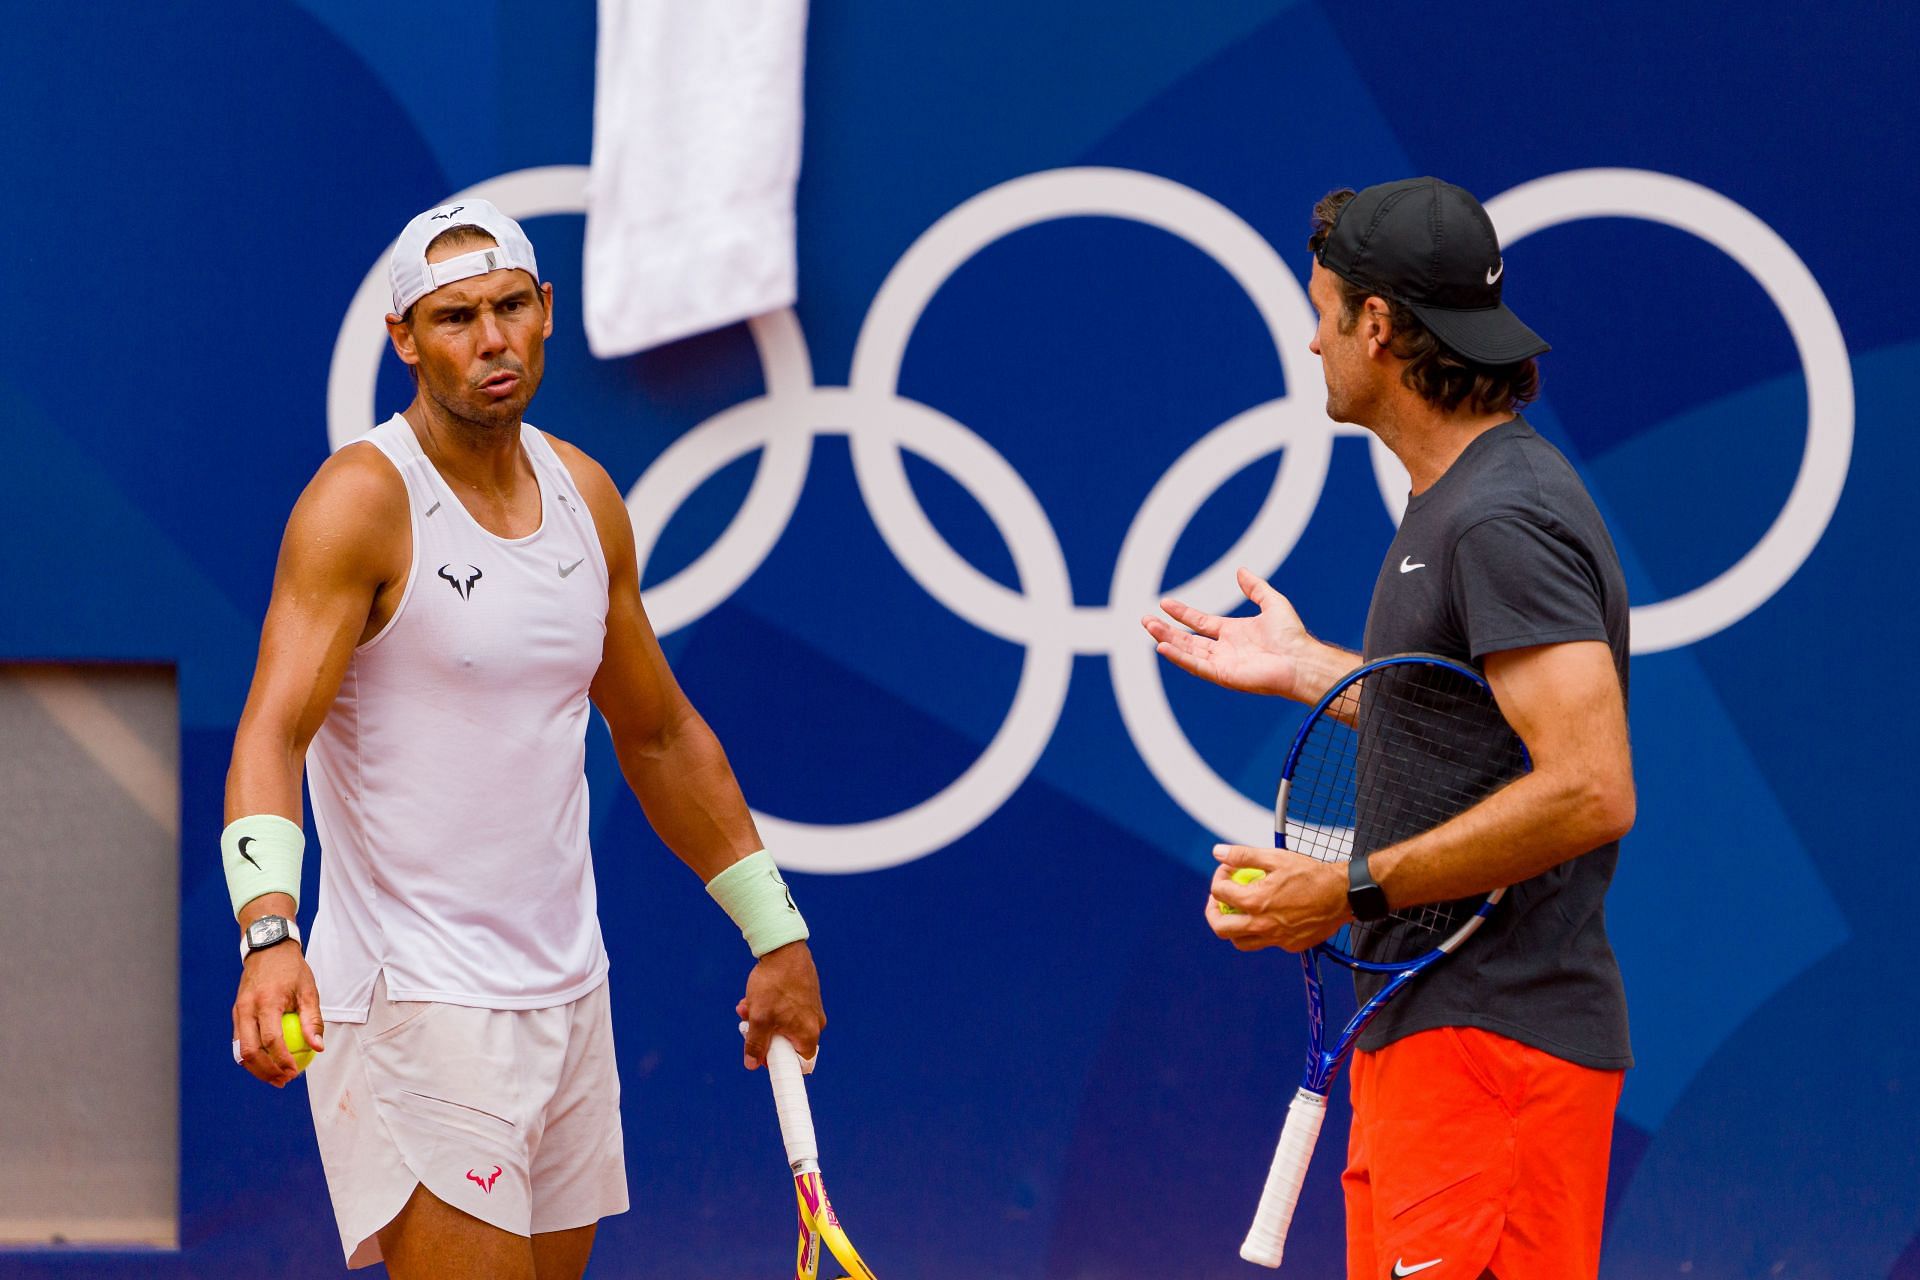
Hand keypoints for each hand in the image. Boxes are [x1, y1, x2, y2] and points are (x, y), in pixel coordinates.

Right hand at [232, 943, 323, 1086]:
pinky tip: (267, 1063)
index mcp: (266, 1002)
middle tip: (284, 1081)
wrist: (267, 948)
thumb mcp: (309, 991)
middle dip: (266, 1071)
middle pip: (250, 1051)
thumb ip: (313, 1020)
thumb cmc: (292, 970)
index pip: (271, 1039)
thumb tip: (317, 1048)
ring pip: (240, 1050)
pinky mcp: (236, 1013)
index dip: (282, 1060)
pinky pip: (239, 1041)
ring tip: (276, 1078)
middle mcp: (247, 1008)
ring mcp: (238, 1011)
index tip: (294, 1073)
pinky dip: (251, 1056)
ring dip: (256, 1068)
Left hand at [737, 941, 824, 1069]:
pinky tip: (755, 995)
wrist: (785, 948)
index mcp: (808, 1034)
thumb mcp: (760, 1017)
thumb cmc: (775, 984)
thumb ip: (755, 1043)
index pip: (799, 1064)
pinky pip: (787, 1010)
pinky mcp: (806, 995)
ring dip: (763, 1019)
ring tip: (747, 1005)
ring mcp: (811, 1008)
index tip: (762, 1056)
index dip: (778, 1063)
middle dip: (763, 1036)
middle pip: (787, 1043)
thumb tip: (751, 1064)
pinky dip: (771, 1006)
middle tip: (747, 1026)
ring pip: (783, 1024)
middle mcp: (815, 1024)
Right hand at [1143, 567, 1321, 699]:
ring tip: (1149, 628)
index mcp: (1233, 633)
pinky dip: (1179, 657)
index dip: (1182, 614)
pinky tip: (1163, 647)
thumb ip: (1256, 588)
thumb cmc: (1291, 635)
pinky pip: (1196, 666)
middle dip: (1166, 629)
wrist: (1301, 660)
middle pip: (1188, 639)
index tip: (1165, 603)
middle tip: (1145, 620)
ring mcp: (1222, 664)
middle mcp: (1225, 649)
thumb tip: (1240, 571)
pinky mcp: (1223, 676)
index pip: (1200, 623)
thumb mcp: (1273, 602)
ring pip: (1187, 651)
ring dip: (1167, 640)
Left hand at [1206, 844, 1349, 951]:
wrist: (1343, 895)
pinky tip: (1265, 916)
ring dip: (1233, 927)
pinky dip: (1258, 932)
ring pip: (1240, 942)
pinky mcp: (1289, 945)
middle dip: (1213, 911)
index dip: (1219, 878)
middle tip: (1218, 900)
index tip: (1227, 871)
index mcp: (1256, 901)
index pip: (1219, 893)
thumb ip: (1243, 856)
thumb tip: (1219, 852)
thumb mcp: (1276, 858)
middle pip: (1221, 928)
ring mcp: (1276, 938)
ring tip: (1238, 911)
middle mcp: (1262, 924)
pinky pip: (1265, 943)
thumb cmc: (1311, 875)